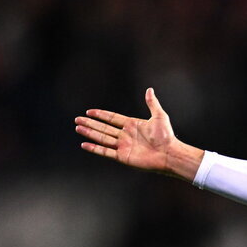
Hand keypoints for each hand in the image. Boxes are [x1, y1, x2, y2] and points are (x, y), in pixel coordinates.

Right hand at [75, 88, 203, 181]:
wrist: (169, 154)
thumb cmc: (166, 136)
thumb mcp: (159, 116)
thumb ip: (152, 103)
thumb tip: (149, 90)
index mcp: (132, 125)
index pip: (112, 118)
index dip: (101, 115)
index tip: (89, 111)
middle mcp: (125, 135)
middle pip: (103, 128)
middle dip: (90, 124)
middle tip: (77, 119)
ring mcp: (123, 146)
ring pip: (102, 138)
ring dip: (89, 133)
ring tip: (78, 128)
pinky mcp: (123, 156)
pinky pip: (105, 151)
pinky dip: (95, 148)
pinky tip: (84, 144)